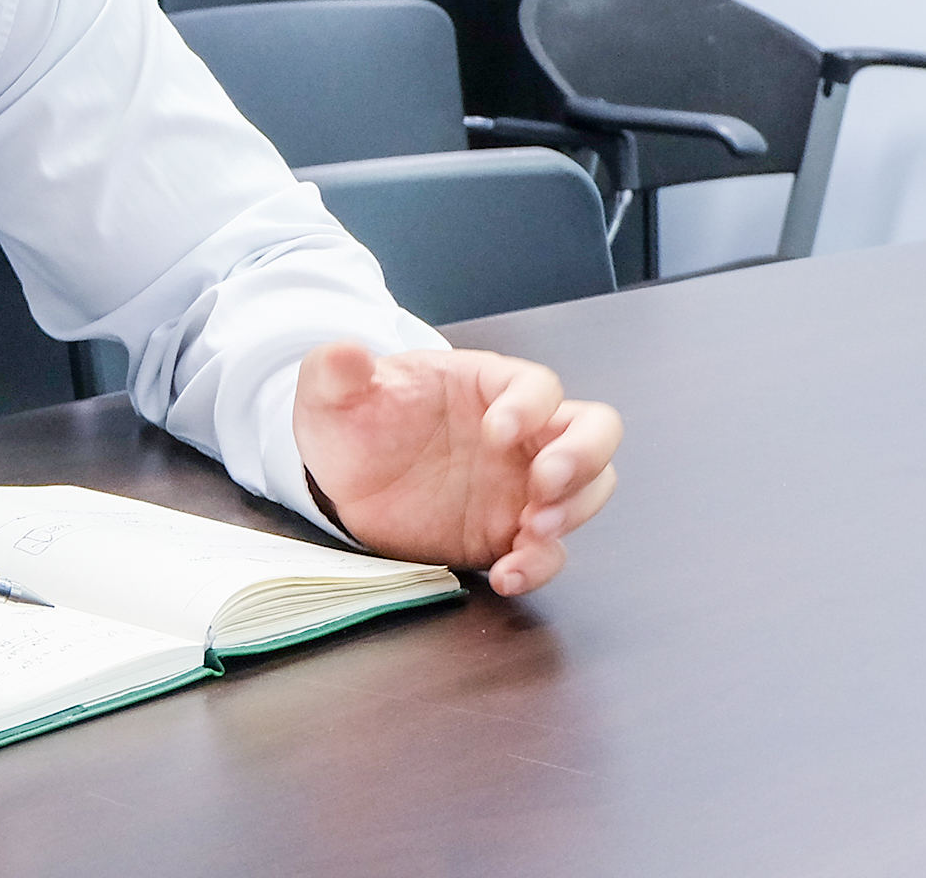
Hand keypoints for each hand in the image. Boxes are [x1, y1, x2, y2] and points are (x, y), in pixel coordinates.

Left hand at [293, 343, 619, 596]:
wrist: (342, 483)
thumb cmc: (352, 425)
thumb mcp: (331, 395)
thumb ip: (336, 371)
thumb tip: (344, 350)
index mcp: (487, 387)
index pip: (538, 385)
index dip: (530, 406)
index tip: (497, 431)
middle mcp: (521, 435)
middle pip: (593, 430)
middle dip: (582, 456)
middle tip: (544, 484)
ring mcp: (521, 485)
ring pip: (589, 488)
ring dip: (574, 510)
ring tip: (531, 530)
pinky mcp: (508, 533)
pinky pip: (549, 551)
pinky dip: (539, 565)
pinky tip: (506, 574)